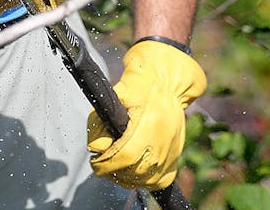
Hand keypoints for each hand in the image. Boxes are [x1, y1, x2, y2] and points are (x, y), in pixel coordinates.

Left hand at [87, 38, 205, 190]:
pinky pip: (155, 182)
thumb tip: (95, 147)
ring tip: (114, 164)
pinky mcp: (174, 161)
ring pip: (142, 181)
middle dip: (111, 170)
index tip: (95, 160)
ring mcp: (170, 155)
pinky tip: (131, 169)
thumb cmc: (141, 87)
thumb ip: (101, 121)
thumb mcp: (117, 95)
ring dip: (123, 177)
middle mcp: (162, 144)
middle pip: (130, 173)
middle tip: (102, 160)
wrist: (168, 85)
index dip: (104, 163)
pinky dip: (140, 180)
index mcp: (149, 125)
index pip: (122, 158)